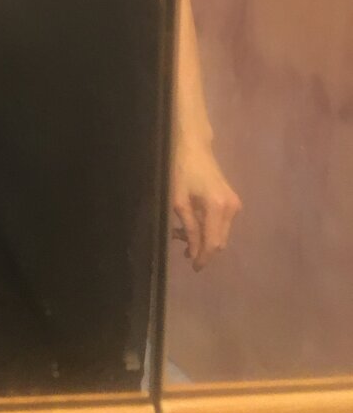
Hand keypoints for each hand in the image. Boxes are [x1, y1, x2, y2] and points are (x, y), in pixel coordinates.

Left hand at [171, 141, 241, 270]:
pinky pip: (221, 223)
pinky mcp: (232, 201)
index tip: (193, 268)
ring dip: (204, 238)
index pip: (213, 243)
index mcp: (218, 207)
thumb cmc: (181, 169)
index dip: (203, 258)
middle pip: (220, 240)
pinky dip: (208, 227)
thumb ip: (188, 227)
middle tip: (182, 249)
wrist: (193, 145)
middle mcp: (231, 208)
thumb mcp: (179, 200)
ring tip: (182, 234)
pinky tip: (191, 223)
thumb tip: (193, 251)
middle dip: (202, 248)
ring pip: (220, 233)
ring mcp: (234, 204)